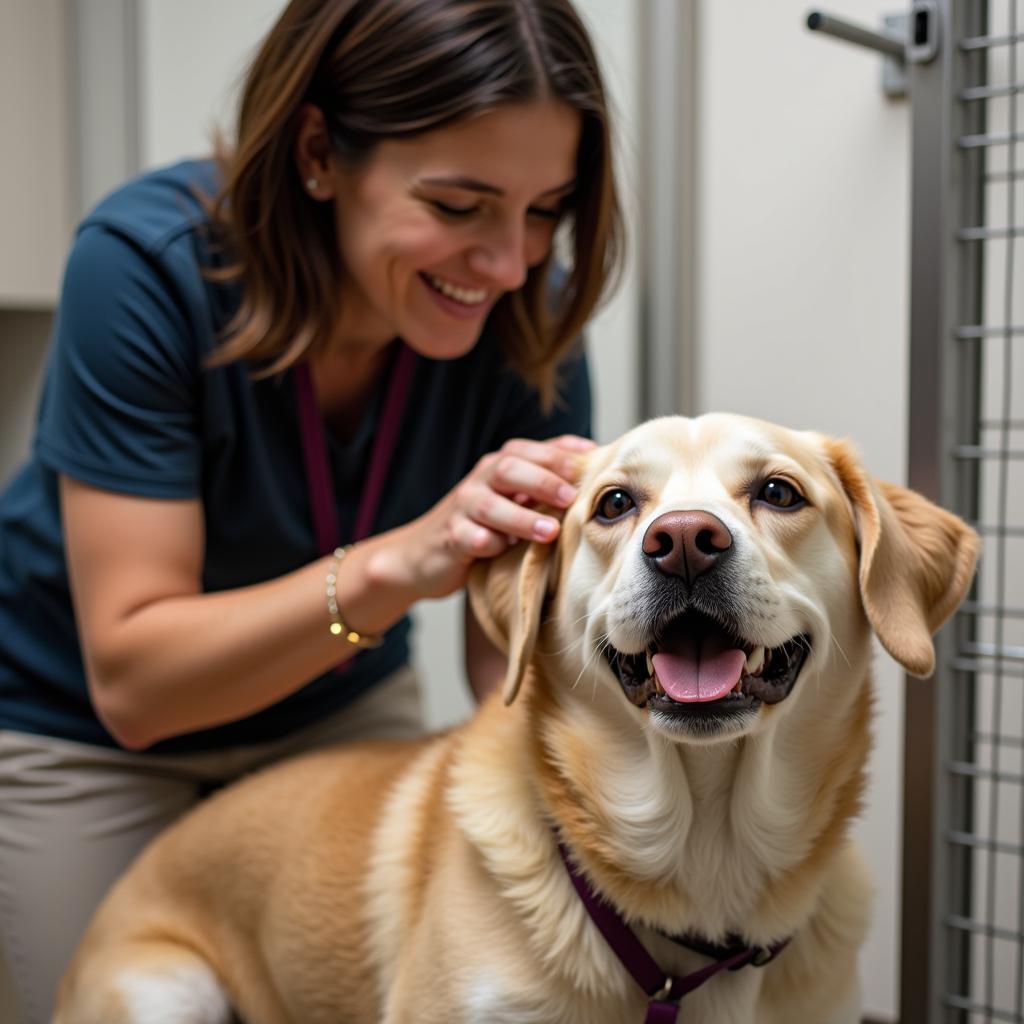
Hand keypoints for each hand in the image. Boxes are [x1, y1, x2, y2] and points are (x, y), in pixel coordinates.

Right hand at [397, 434, 595, 598]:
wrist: (423, 554)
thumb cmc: (481, 525)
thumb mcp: (512, 500)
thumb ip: (543, 484)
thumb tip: (593, 468)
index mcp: (498, 466)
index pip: (530, 450)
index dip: (559, 453)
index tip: (590, 460)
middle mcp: (480, 481)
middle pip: (509, 468)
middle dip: (543, 480)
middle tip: (571, 496)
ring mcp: (462, 508)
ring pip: (491, 506)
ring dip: (522, 518)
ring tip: (550, 531)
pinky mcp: (451, 537)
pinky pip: (471, 538)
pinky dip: (488, 543)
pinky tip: (504, 550)